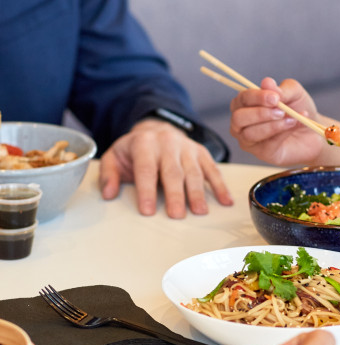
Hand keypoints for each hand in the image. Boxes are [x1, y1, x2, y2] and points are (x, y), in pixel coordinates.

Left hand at [99, 119, 232, 218]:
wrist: (156, 129)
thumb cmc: (135, 150)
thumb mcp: (114, 157)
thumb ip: (109, 175)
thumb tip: (108, 194)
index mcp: (144, 143)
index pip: (146, 169)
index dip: (146, 190)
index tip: (148, 210)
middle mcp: (167, 143)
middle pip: (172, 171)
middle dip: (175, 194)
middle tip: (176, 215)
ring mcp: (187, 147)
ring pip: (193, 171)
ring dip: (197, 193)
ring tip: (200, 211)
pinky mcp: (201, 152)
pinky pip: (212, 169)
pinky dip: (220, 185)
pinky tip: (225, 201)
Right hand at [230, 77, 324, 166]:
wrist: (313, 130)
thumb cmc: (298, 109)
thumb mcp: (293, 93)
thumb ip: (279, 89)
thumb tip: (266, 82)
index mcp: (244, 105)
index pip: (241, 99)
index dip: (256, 97)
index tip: (275, 98)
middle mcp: (242, 124)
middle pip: (238, 118)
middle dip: (259, 113)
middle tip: (281, 111)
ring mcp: (250, 141)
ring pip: (250, 134)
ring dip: (272, 125)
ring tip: (291, 118)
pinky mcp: (263, 154)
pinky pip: (267, 144)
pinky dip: (282, 133)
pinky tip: (294, 124)